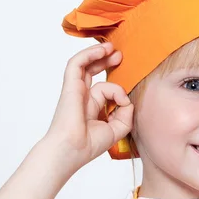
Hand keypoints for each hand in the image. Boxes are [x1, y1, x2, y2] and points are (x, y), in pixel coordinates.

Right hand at [44, 42, 132, 170]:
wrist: (72, 150)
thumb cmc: (88, 144)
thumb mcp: (117, 129)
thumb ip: (126, 113)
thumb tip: (127, 98)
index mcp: (91, 107)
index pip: (104, 89)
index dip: (118, 91)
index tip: (125, 102)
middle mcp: (83, 97)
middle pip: (92, 71)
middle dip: (106, 62)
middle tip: (119, 56)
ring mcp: (76, 90)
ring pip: (85, 65)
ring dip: (98, 54)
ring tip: (111, 48)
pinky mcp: (71, 86)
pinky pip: (77, 63)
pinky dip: (89, 54)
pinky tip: (102, 50)